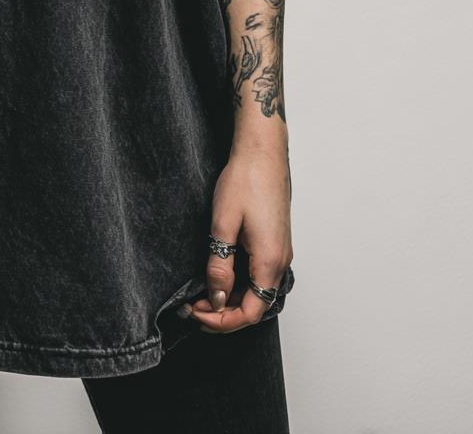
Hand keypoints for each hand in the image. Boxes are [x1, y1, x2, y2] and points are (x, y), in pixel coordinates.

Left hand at [186, 143, 292, 333]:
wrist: (262, 152)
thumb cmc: (245, 180)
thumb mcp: (223, 224)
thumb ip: (220, 265)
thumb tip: (217, 298)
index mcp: (270, 261)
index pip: (250, 312)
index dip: (222, 321)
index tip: (196, 313)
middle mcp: (281, 261)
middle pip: (255, 305)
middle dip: (223, 313)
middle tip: (192, 306)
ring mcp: (280, 251)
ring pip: (257, 291)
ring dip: (231, 298)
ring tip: (201, 293)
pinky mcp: (275, 242)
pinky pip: (259, 274)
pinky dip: (239, 283)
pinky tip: (219, 274)